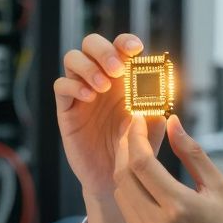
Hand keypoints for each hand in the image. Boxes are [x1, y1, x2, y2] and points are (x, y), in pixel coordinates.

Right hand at [54, 33, 166, 199]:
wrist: (113, 180)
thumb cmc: (133, 152)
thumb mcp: (150, 131)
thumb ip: (156, 109)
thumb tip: (160, 88)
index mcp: (123, 79)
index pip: (120, 47)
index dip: (126, 42)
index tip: (136, 49)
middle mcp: (101, 80)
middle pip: (91, 44)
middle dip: (104, 50)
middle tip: (117, 70)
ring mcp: (81, 92)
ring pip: (72, 58)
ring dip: (88, 67)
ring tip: (102, 87)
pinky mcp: (67, 109)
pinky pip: (61, 85)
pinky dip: (74, 85)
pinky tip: (89, 97)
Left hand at [112, 112, 222, 222]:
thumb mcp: (220, 187)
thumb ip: (192, 153)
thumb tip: (173, 123)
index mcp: (179, 206)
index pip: (141, 162)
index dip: (135, 136)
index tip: (137, 120)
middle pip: (123, 176)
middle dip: (124, 148)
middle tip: (132, 130)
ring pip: (121, 195)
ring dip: (124, 169)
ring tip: (137, 151)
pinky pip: (128, 214)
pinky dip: (130, 192)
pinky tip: (142, 180)